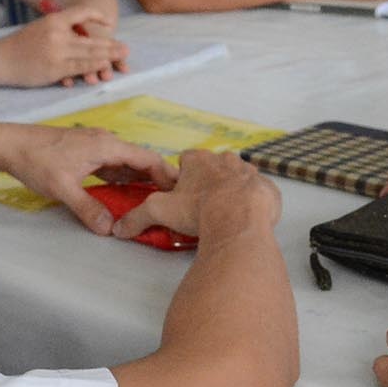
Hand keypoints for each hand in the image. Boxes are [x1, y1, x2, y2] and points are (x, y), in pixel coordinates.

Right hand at [0, 8, 129, 86]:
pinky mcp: (55, 69)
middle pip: (91, 38)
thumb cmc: (20, 44)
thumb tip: (83, 34)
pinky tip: (104, 66)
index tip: (109, 23)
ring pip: (89, 54)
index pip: (81, 12)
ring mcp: (58, 53)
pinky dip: (93, 66)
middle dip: (111, 44)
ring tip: (121, 56)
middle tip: (126, 48)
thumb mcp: (41, 27)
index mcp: (54, 20)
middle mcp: (58, 34)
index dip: (98, 16)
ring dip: (108, 56)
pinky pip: (79, 67)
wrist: (0, 59)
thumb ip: (61, 28)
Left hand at [6, 126, 178, 234]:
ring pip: (126, 165)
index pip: (147, 158)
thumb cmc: (36, 160)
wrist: (9, 144)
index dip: (166, 174)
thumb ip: (88, 209)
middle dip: (155, 182)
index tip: (181, 191)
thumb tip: (109, 230)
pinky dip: (121, 180)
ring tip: (151, 203)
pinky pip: (112, 167)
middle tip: (170, 203)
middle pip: (140, 161)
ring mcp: (95, 146)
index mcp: (106, 145)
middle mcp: (105, 142)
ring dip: (138, 182)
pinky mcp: (85, 153)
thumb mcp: (62, 188)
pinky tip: (124, 196)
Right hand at [112, 149, 279, 241]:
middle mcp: (226, 160)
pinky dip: (252, 204)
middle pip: (213, 168)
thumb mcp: (160, 211)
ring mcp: (249, 173)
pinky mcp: (267, 189)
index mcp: (199, 159)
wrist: (240, 220)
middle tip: (201, 208)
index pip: (186, 160)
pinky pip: (258, 193)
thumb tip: (120, 227)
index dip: (182, 178)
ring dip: (231, 192)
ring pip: (237, 178)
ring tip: (223, 214)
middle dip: (207, 184)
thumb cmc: (200, 210)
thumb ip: (138, 217)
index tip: (180, 195)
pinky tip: (244, 218)